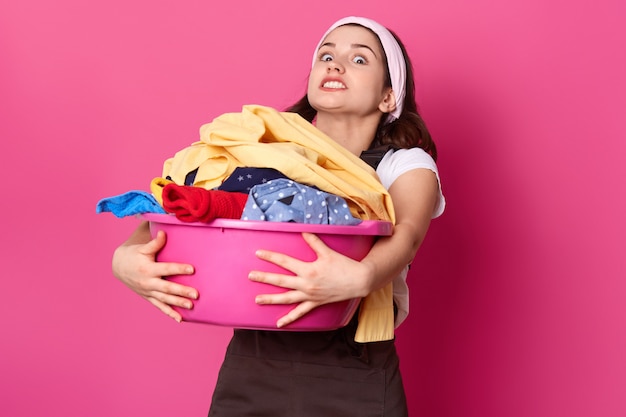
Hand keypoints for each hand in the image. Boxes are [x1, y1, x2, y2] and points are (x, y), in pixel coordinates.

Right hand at [112, 227, 197, 322]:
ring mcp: (148, 292)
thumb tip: (164, 233)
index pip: (166, 269)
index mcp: (147, 269)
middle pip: (167, 288)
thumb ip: (155, 243)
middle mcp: (148, 282)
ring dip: (178, 303)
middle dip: (182, 291)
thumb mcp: (142, 248)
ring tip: (191, 306)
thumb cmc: (134, 254)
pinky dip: (169, 313)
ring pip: (165, 299)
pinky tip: (180, 319)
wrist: (119, 267)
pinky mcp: (148, 297)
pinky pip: (160, 306)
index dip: (179, 269)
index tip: (192, 269)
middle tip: (196, 294)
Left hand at [248, 232, 371, 327]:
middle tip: (250, 276)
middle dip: (264, 278)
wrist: (359, 281)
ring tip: (257, 300)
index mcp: (308, 269)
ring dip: (271, 299)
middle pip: (281, 281)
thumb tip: (303, 231)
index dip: (271, 257)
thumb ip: (314, 242)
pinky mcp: (315, 303)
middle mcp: (306, 284)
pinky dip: (289, 319)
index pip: (285, 262)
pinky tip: (279, 323)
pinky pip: (300, 313)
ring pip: (286, 298)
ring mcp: (310, 296)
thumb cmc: (344, 265)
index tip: (258, 253)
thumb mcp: (328, 252)